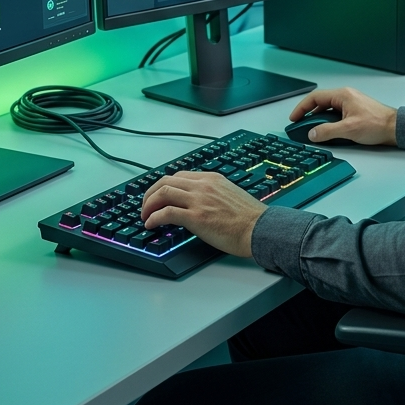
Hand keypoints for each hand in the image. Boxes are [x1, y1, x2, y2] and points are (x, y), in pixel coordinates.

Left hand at [140, 171, 264, 256]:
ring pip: (163, 192)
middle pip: (166, 181)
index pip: (179, 176)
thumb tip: (199, 203)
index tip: (157, 195)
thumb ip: (212, 194)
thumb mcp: (230, 194)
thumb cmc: (250, 218)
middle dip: (150, 193)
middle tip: (145, 205)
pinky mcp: (196, 217)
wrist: (260, 229)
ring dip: (148, 204)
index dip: (164, 185)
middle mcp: (203, 185)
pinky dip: (154, 217)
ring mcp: (199, 200)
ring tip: (145, 215)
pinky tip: (150, 225)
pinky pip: (166, 213)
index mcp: (211, 178)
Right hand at [289, 86, 397, 145]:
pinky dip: (329, 122)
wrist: (395, 128)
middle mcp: (345, 97)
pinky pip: (336, 114)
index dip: (302, 108)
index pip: (315, 98)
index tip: (294, 118)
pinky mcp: (355, 112)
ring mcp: (350, 104)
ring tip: (312, 130)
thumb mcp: (348, 129)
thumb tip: (312, 133)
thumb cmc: (377, 124)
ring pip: (328, 110)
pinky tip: (328, 131)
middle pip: (320, 103)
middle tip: (300, 125)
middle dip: (309, 114)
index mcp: (342, 95)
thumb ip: (327, 131)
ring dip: (319, 119)